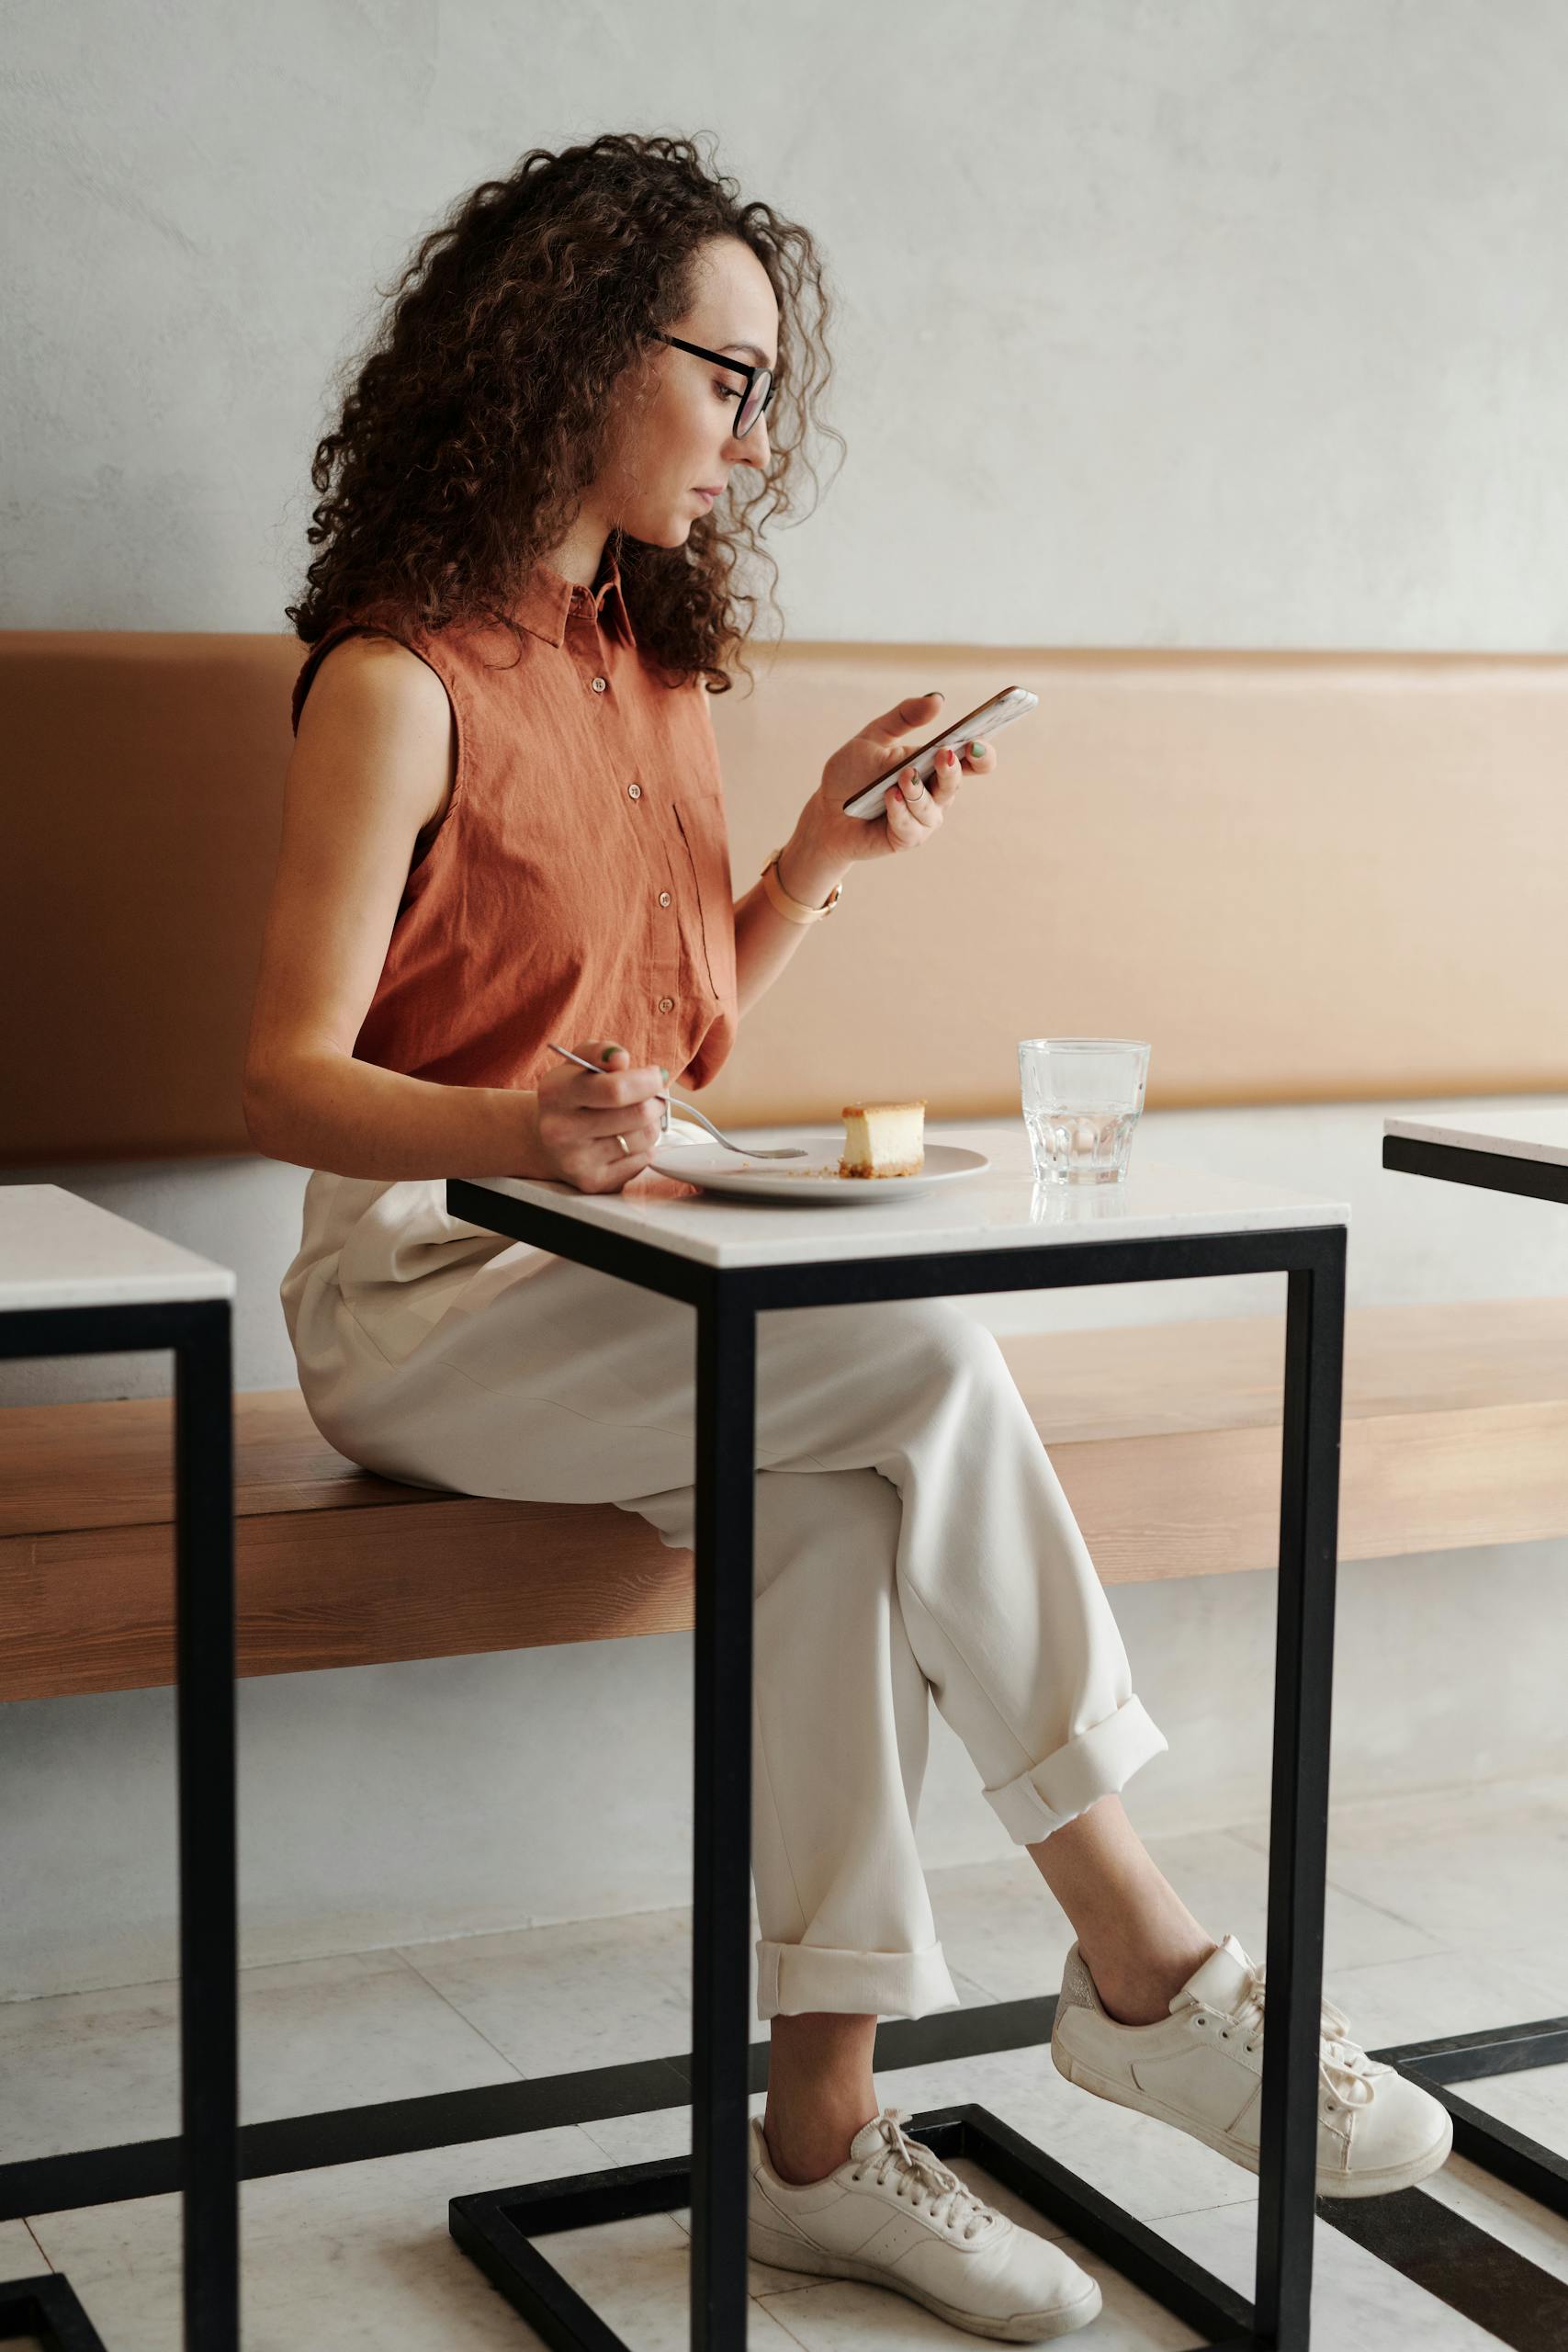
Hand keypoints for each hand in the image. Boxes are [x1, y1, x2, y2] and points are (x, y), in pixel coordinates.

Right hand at [533, 1040, 666, 1192]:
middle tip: (654, 1096)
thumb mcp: (578, 1064)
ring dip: (651, 1124)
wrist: (546, 1140)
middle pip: (637, 1114)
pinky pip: (642, 1161)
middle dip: (656, 1101)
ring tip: (636, 1118)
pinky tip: (627, 1140)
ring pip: (644, 1138)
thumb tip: (620, 1059)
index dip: (647, 1081)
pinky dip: (643, 1148)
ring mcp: (575, 1160)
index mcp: (556, 1093)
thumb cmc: (572, 1095)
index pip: (615, 1089)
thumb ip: (600, 1052)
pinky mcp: (592, 1182)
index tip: (657, 1076)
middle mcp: (560, 1129)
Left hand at [777, 692, 997, 902]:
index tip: (977, 742)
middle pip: (956, 783)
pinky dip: (900, 811)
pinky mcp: (906, 838)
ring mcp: (923, 818)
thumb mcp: (874, 737)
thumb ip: (904, 717)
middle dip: (951, 770)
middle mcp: (935, 793)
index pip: (971, 761)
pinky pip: (911, 826)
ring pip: (933, 808)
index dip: (983, 754)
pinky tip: (888, 798)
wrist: (825, 812)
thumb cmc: (852, 775)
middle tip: (942, 755)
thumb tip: (938, 699)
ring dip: (918, 791)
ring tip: (901, 778)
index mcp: (933, 765)